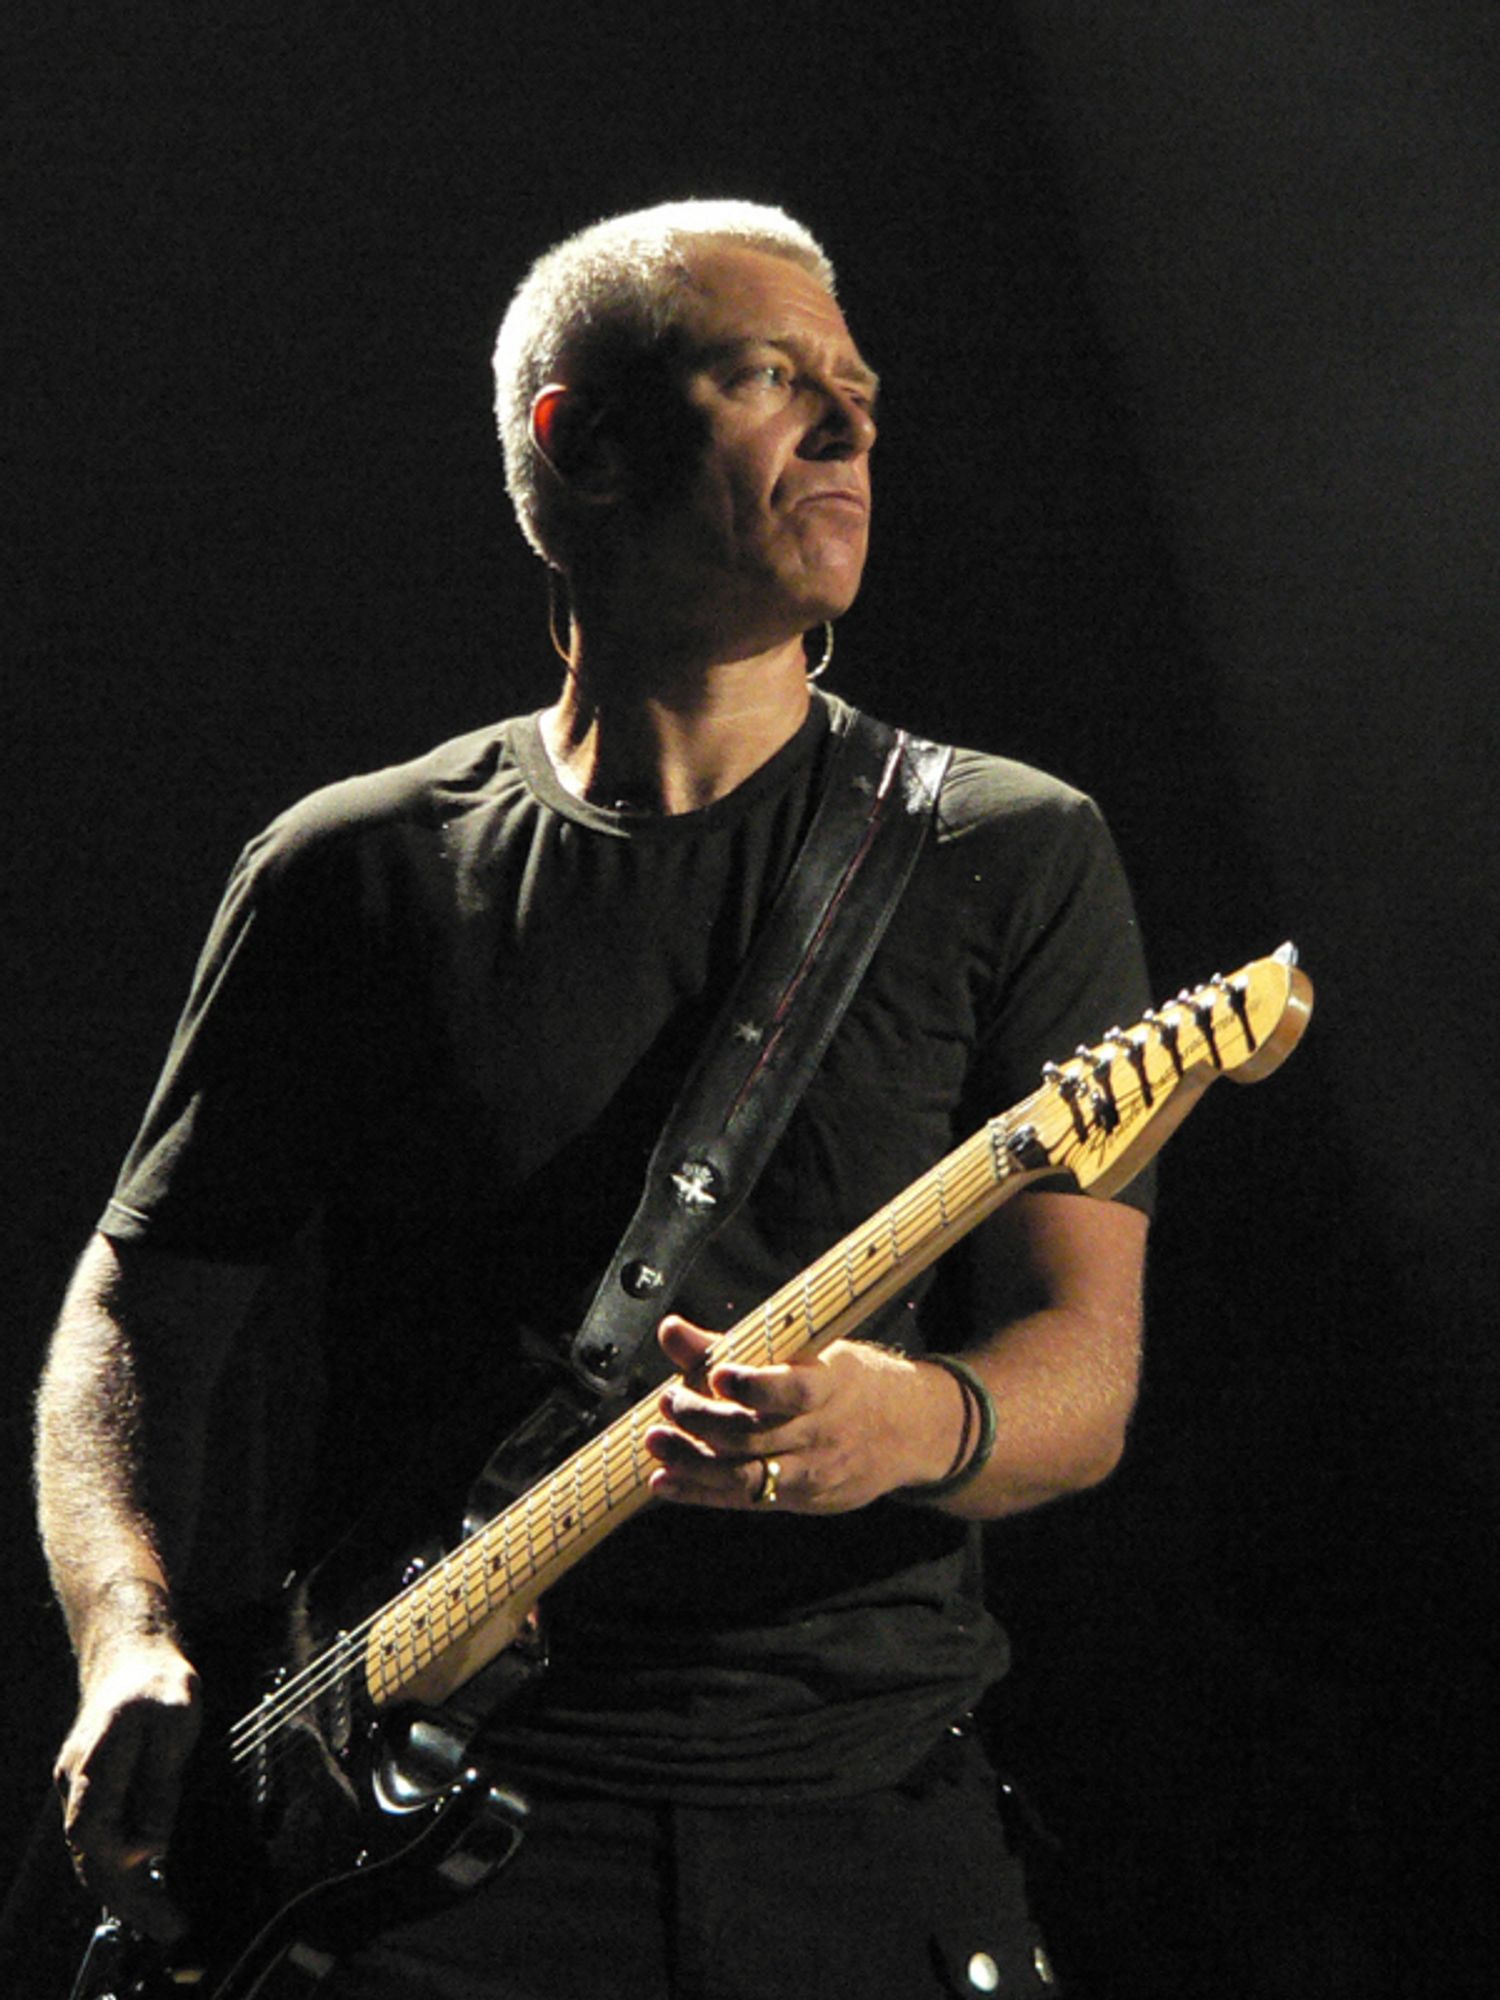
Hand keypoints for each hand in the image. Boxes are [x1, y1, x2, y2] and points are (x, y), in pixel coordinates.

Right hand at [54, 1632, 200, 1940]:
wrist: (133, 1656)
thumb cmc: (160, 1686)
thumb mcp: (176, 1723)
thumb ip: (161, 1785)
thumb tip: (152, 1847)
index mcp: (96, 1762)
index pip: (92, 1831)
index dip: (120, 1862)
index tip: (156, 1880)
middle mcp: (76, 1780)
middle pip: (90, 1855)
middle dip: (127, 1897)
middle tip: (170, 1925)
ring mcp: (77, 1786)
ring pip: (90, 1853)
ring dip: (123, 1890)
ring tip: (163, 1919)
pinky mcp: (87, 1789)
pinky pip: (96, 1840)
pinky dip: (117, 1868)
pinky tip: (144, 1888)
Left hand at [645, 1315, 961, 1513]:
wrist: (911, 1431)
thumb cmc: (847, 1379)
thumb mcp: (809, 1350)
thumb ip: (734, 1344)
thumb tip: (671, 1331)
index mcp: (830, 1385)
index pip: (793, 1390)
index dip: (755, 1385)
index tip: (719, 1374)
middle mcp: (821, 1434)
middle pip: (755, 1436)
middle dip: (704, 1420)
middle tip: (669, 1401)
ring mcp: (811, 1473)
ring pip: (745, 1475)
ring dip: (693, 1462)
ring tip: (655, 1442)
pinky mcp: (800, 1500)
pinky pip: (745, 1501)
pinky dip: (701, 1493)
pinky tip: (666, 1482)